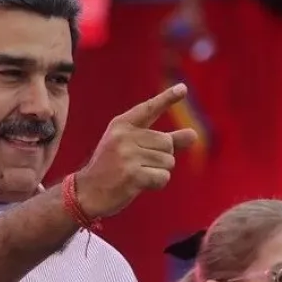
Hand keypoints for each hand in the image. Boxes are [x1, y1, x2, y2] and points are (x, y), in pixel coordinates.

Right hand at [75, 84, 198, 218]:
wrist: (87, 192)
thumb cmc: (112, 168)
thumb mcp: (132, 148)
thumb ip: (164, 141)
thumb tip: (194, 134)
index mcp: (121, 125)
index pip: (149, 109)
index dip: (167, 98)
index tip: (183, 88)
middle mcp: (124, 136)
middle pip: (167, 143)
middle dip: (162, 157)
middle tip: (139, 165)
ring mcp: (127, 155)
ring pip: (168, 161)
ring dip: (159, 172)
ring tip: (137, 175)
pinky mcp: (132, 174)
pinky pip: (163, 177)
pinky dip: (157, 183)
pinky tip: (139, 184)